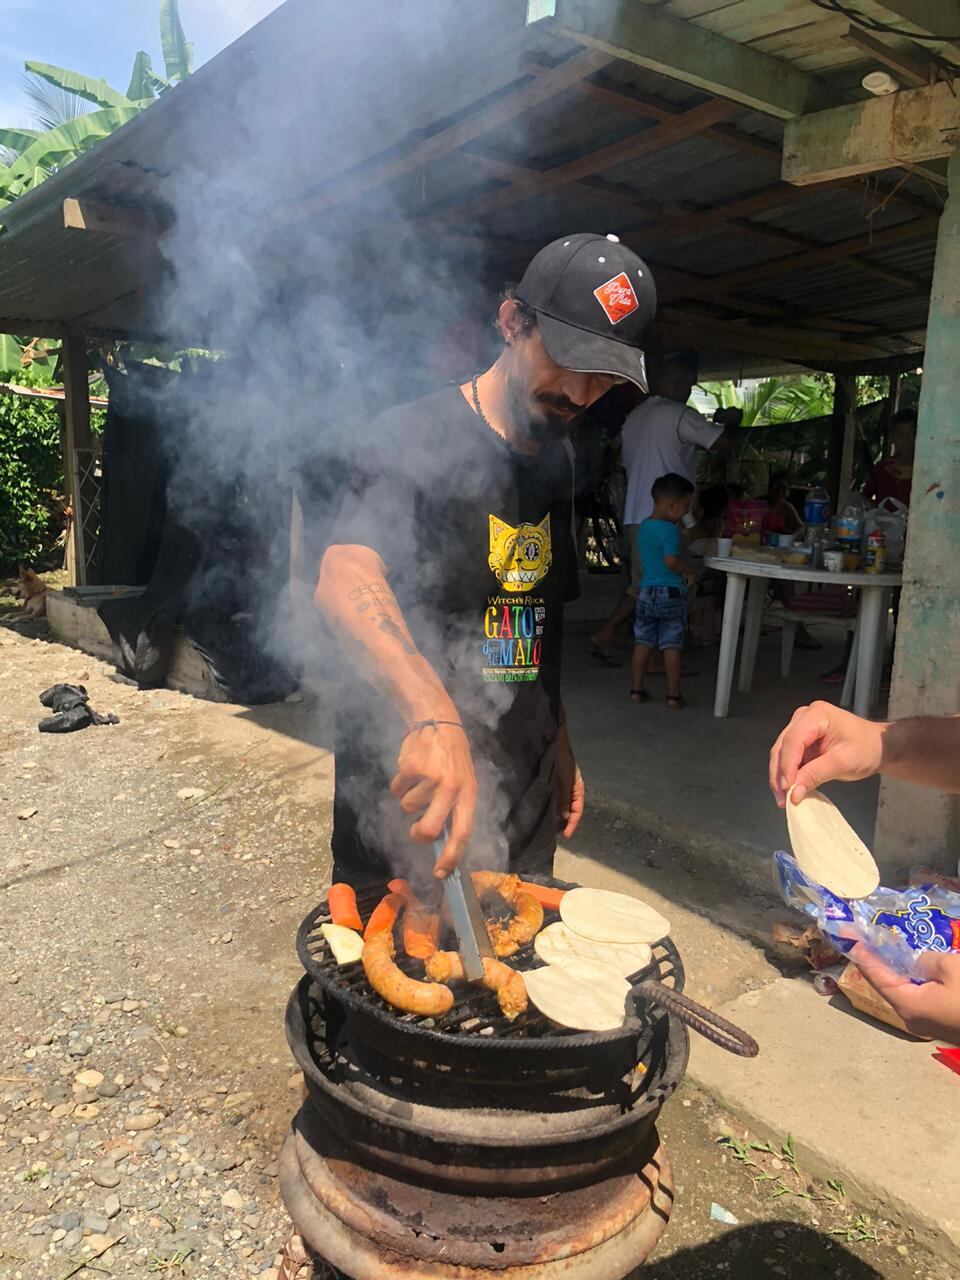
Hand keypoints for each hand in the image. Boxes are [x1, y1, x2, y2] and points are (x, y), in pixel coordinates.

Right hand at [390, 724, 476, 877]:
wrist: (438, 721)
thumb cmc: (452, 758)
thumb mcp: (463, 782)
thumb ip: (454, 808)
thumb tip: (442, 842)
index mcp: (468, 794)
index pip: (462, 833)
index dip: (451, 856)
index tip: (440, 873)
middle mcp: (451, 788)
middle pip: (428, 829)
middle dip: (418, 834)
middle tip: (416, 829)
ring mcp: (431, 777)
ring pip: (407, 807)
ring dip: (409, 797)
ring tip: (420, 778)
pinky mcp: (411, 767)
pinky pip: (396, 789)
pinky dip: (399, 783)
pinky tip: (411, 768)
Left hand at [556, 733, 584, 838]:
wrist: (555, 740)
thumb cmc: (562, 759)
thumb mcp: (563, 780)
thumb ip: (563, 799)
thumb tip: (563, 819)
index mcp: (577, 788)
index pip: (578, 810)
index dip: (572, 824)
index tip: (565, 836)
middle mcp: (570, 788)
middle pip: (568, 809)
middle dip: (562, 822)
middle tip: (553, 834)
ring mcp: (561, 784)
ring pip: (559, 804)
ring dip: (555, 815)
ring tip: (546, 826)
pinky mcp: (551, 781)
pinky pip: (552, 797)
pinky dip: (548, 806)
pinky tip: (541, 810)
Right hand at [769, 701, 884, 806]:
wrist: (878, 746)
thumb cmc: (867, 749)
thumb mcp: (843, 762)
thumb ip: (816, 775)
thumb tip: (793, 793)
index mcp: (816, 714)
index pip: (793, 740)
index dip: (787, 765)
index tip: (788, 788)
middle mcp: (804, 717)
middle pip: (782, 747)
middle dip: (780, 774)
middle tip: (782, 798)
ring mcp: (801, 728)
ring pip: (781, 753)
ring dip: (780, 777)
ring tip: (783, 798)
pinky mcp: (801, 741)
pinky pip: (788, 758)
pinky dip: (788, 775)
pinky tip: (789, 790)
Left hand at [851, 943, 959, 1044]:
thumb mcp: (951, 968)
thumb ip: (925, 961)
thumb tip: (915, 963)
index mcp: (909, 1006)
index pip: (877, 978)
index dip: (861, 955)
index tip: (846, 937)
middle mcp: (911, 1019)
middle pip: (889, 984)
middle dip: (877, 960)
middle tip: (865, 937)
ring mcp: (926, 1024)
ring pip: (906, 991)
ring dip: (898, 970)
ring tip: (887, 946)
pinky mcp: (940, 1023)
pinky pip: (920, 998)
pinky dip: (914, 981)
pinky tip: (915, 967)